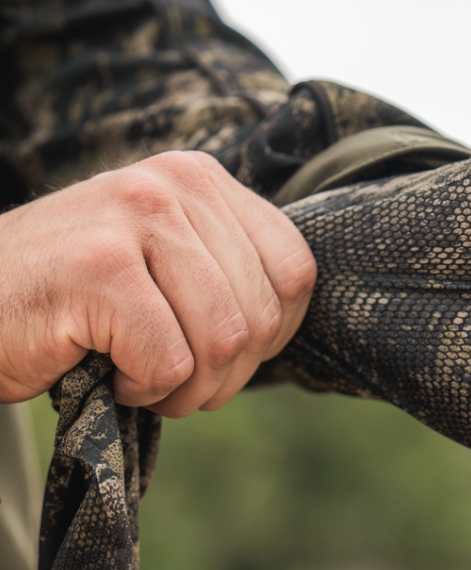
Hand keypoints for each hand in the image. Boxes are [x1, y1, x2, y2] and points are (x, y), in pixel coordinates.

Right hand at [0, 150, 315, 415]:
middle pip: (263, 315)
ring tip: (139, 376)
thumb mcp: (166, 264)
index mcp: (201, 179)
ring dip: (187, 388)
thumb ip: (229, 273)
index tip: (220, 351)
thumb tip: (290, 321)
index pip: (296, 272)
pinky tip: (106, 370)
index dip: (272, 334)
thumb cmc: (74, 300)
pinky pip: (171, 362)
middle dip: (225, 373)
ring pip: (225, 341)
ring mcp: (135, 219)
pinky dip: (144, 390)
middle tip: (171, 377)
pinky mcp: (99, 269)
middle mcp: (174, 185)